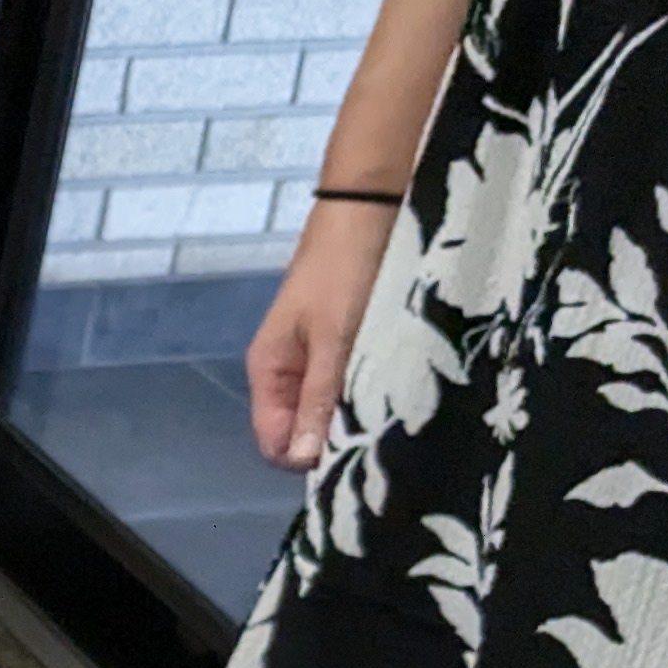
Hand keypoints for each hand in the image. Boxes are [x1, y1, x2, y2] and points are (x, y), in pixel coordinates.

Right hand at [247, 195, 398, 472]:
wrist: (368, 207)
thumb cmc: (344, 270)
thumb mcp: (334, 338)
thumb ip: (319, 398)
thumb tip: (303, 460)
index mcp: (269, 371)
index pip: (275, 443)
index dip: (306, 458)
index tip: (351, 456)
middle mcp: (288, 373)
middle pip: (302, 432)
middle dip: (335, 439)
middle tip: (379, 435)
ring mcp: (317, 360)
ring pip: (330, 411)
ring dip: (357, 416)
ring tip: (393, 412)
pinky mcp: (345, 346)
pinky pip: (351, 387)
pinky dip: (371, 393)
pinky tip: (398, 390)